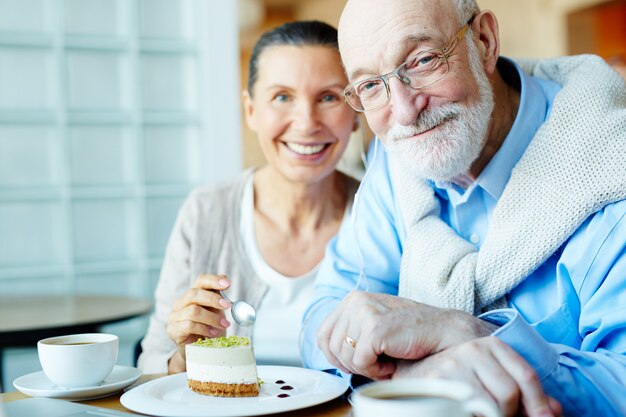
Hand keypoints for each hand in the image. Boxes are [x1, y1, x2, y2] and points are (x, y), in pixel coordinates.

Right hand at [167, 274, 231, 361]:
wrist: (199, 352)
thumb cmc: (209, 329)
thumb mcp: (217, 311)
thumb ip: (219, 297)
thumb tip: (224, 277)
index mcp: (191, 295)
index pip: (200, 281)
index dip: (213, 280)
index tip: (227, 283)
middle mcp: (180, 303)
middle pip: (194, 294)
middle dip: (213, 299)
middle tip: (228, 306)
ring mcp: (174, 317)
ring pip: (193, 311)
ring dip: (212, 318)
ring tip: (224, 324)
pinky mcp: (173, 330)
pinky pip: (189, 325)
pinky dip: (205, 328)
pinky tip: (213, 333)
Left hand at [316, 291, 496, 378]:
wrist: (442, 332)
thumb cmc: (409, 333)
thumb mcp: (372, 325)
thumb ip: (350, 330)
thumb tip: (325, 350)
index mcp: (352, 299)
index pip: (323, 335)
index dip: (336, 356)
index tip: (357, 362)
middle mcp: (354, 301)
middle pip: (331, 347)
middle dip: (351, 364)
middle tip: (376, 362)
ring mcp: (363, 312)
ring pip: (344, 357)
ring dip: (366, 368)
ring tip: (387, 360)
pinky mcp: (374, 328)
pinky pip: (360, 362)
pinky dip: (376, 371)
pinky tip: (392, 362)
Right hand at [393, 337, 562, 416]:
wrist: (407, 378)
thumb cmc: (451, 382)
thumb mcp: (488, 380)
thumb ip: (520, 391)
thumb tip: (556, 410)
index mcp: (490, 345)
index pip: (527, 377)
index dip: (539, 405)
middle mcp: (473, 349)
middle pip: (511, 393)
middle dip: (509, 414)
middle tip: (493, 414)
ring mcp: (456, 363)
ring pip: (494, 405)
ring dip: (490, 416)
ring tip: (473, 410)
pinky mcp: (441, 380)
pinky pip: (473, 409)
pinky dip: (473, 414)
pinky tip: (462, 410)